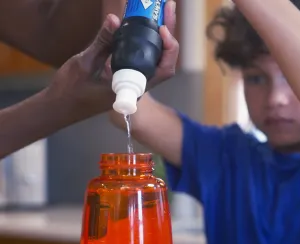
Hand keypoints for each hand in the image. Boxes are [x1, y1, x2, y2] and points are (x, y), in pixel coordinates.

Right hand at [46, 0, 177, 116]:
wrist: (61, 107)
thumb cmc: (70, 91)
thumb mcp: (85, 64)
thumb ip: (102, 42)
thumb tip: (115, 19)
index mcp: (133, 88)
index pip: (162, 70)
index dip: (169, 47)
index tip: (161, 27)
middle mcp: (137, 88)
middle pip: (163, 62)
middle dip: (168, 35)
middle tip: (166, 8)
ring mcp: (132, 85)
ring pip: (154, 61)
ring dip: (159, 39)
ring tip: (159, 14)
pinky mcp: (124, 79)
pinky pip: (141, 61)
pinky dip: (145, 44)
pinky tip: (143, 28)